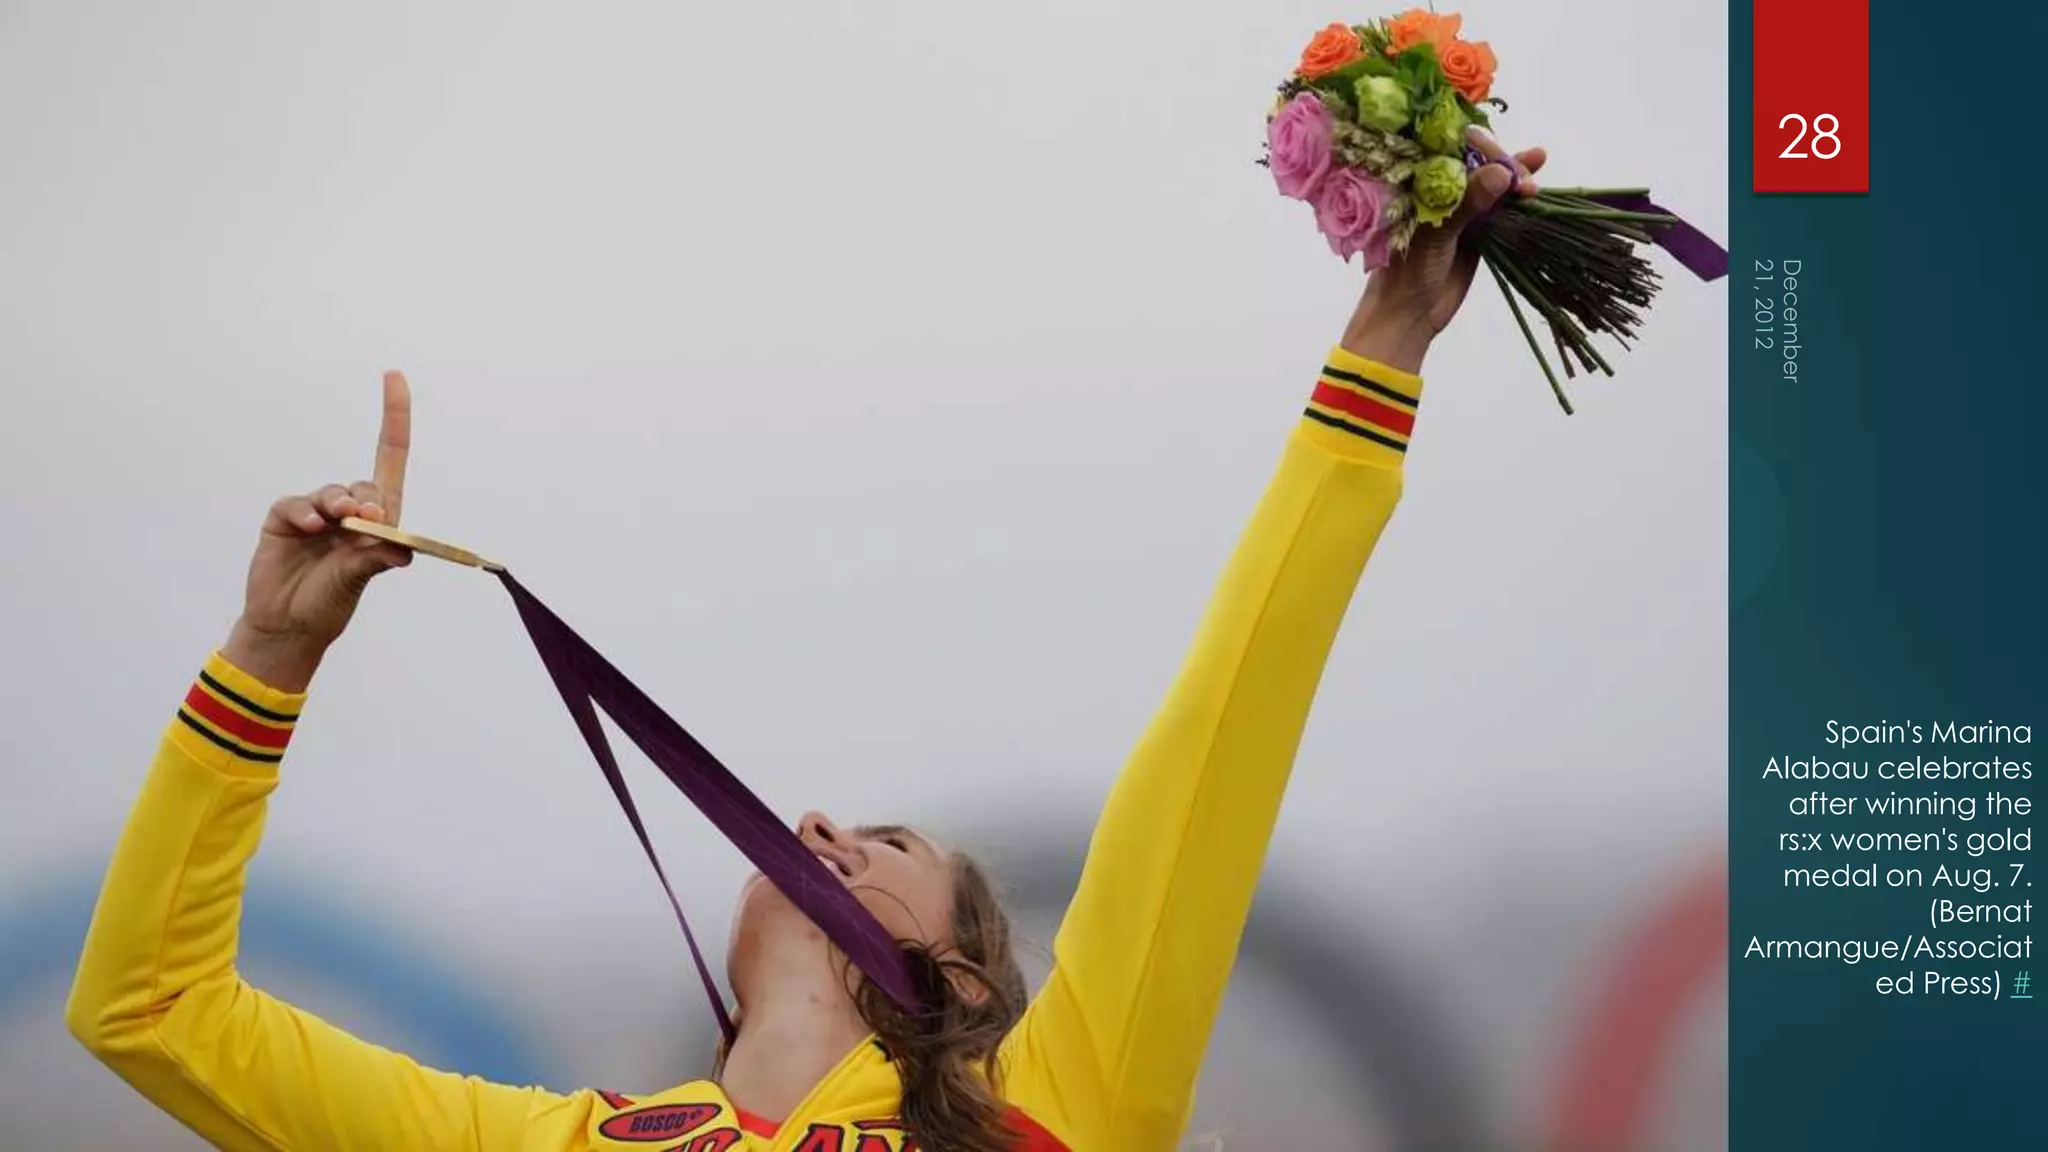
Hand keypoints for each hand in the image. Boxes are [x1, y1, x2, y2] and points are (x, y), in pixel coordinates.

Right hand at [222, 372, 414, 690]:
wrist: (287, 625)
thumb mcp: (359, 579)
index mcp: (377, 522)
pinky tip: (307, 528)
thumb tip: (399, 545)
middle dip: (369, 500)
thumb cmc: (331, 602)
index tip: (394, 375)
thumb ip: (377, 557)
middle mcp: (349, 513)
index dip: (394, 418)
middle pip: (367, 483)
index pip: (390, 461)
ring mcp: (316, 514)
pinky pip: (296, 504)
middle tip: (367, 521)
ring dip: (338, 505)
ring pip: (334, 493)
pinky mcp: (284, 519)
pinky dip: (304, 512)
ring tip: (337, 524)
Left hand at [1342, 129, 1548, 372]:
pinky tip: (1537, 177)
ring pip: (1492, 180)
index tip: (1498, 157)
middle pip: (1476, 159)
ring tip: (1538, 166)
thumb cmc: (1407, 272)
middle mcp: (1439, 189)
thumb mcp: (1436, 235)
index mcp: (1417, 182)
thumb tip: (1501, 173)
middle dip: (1502, 162)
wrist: (1409, 315)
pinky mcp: (1478, 227)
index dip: (1476, 144)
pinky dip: (1518, 193)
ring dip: (1516, 171)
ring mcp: (1461, 207)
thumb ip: (1466, 204)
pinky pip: (1501, 204)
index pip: (1448, 146)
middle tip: (1523, 179)